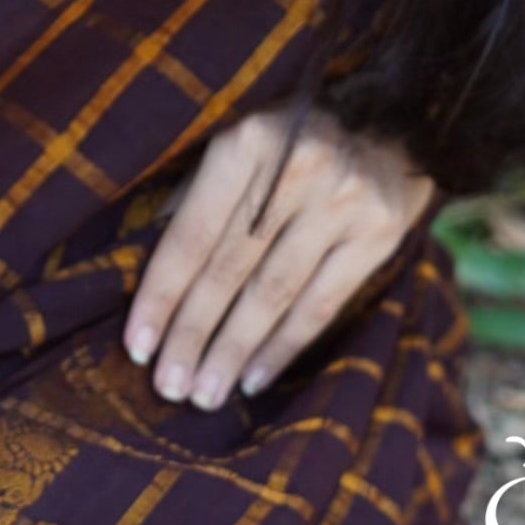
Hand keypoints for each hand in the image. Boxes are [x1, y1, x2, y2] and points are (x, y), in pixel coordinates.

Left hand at [121, 104, 438, 409]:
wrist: (388, 129)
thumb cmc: (285, 146)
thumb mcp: (232, 150)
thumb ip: (191, 201)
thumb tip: (142, 275)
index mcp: (248, 140)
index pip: (193, 233)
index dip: (162, 293)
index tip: (136, 345)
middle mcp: (298, 167)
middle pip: (231, 268)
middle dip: (192, 334)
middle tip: (168, 386)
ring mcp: (344, 201)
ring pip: (274, 294)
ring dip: (232, 351)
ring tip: (203, 394)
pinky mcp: (379, 233)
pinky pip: (321, 305)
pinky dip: (282, 348)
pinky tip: (252, 379)